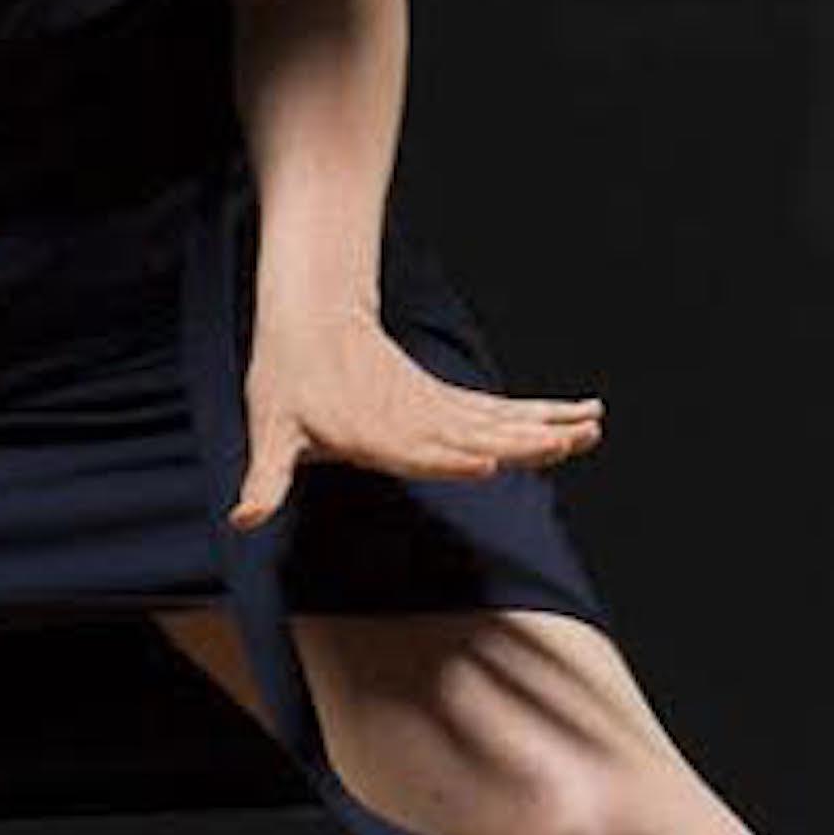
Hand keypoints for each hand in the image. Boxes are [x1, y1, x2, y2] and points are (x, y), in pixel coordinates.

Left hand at [229, 303, 602, 526]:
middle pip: (478, 435)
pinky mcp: (447, 400)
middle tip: (571, 441)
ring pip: (501, 420)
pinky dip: (542, 414)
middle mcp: (415, 421)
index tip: (490, 464)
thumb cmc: (286, 379)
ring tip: (591, 426)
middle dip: (525, 442)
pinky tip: (580, 415)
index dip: (454, 460)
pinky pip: (502, 412)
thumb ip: (264, 478)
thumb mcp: (268, 429)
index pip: (421, 451)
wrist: (309, 316)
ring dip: (547, 424)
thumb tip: (242, 518)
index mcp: (376, 434)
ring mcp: (437, 408)